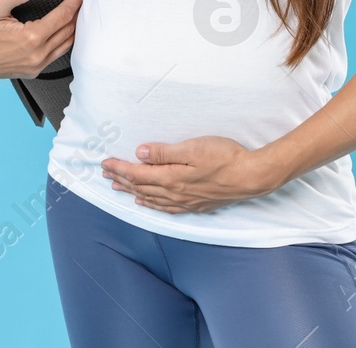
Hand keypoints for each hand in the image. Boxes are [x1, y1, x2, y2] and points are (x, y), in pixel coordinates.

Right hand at [0, 0, 81, 79]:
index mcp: (30, 38)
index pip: (62, 16)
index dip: (74, 1)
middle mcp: (36, 55)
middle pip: (68, 30)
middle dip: (78, 13)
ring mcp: (35, 66)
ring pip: (65, 45)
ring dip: (74, 28)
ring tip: (79, 13)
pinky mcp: (32, 72)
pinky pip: (55, 55)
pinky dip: (64, 42)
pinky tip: (65, 32)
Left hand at [101, 136, 272, 214]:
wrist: (251, 177)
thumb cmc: (224, 157)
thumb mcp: (192, 148)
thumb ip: (164, 153)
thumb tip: (139, 154)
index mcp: (171, 178)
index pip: (137, 174)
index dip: (119, 168)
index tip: (105, 162)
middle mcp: (174, 193)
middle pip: (140, 187)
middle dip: (121, 179)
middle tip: (105, 173)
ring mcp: (185, 201)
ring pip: (151, 198)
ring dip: (132, 192)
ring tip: (118, 187)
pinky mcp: (195, 205)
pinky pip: (166, 208)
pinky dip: (152, 204)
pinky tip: (146, 203)